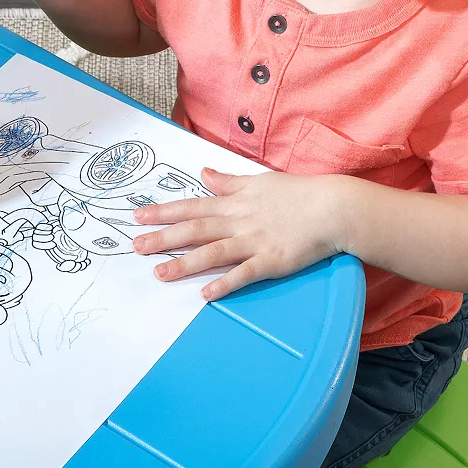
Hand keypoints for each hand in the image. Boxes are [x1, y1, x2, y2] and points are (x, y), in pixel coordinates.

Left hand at [132, 167, 344, 300]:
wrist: (332, 207)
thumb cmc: (298, 193)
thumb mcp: (259, 180)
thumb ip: (228, 182)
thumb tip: (203, 172)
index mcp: (234, 202)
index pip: (192, 206)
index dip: (164, 211)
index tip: (138, 216)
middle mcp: (239, 221)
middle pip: (195, 229)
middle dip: (163, 237)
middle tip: (135, 246)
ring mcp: (254, 242)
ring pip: (213, 252)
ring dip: (184, 263)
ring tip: (159, 274)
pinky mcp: (272, 261)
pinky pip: (244, 274)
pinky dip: (224, 283)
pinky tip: (205, 295)